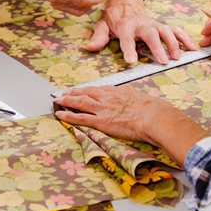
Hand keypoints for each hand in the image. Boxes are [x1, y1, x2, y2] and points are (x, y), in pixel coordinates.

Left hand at [54, 85, 209, 164]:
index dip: (88, 90)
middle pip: (86, 92)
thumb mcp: (140, 96)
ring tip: (58, 100)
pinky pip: (80, 118)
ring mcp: (102, 109)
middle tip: (64, 92)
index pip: (98, 89)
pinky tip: (60, 114)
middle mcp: (107, 97)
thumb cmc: (152, 109)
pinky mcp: (100, 121)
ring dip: (67, 101)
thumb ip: (132, 95)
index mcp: (117, 91)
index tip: (82, 90)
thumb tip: (132, 93)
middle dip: (73, 92)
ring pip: (79, 103)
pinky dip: (68, 116)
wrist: (152, 116)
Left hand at [86, 0, 195, 63]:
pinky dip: (184, 38)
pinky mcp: (161, 24)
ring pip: (166, 31)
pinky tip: (192, 48)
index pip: (127, 39)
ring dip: (173, 43)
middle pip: (151, 35)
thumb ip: (98, 37)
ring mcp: (153, 24)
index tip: (131, 61)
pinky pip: (175, 30)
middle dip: (158, 47)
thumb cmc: (114, 15)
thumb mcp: (102, 24)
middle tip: (163, 61)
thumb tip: (90, 48)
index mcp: (125, 26)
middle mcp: (141, 24)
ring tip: (178, 57)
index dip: (129, 50)